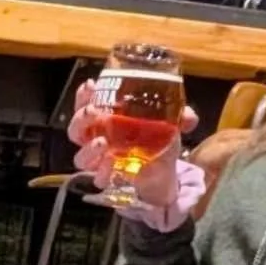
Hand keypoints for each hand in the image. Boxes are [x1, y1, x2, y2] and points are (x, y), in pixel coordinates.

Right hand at [69, 90, 202, 222]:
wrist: (163, 173)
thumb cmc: (157, 141)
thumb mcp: (169, 123)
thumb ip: (179, 117)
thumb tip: (188, 117)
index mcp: (106, 119)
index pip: (85, 104)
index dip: (83, 95)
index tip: (91, 85)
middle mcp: (97, 138)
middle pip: (76, 129)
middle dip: (81, 118)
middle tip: (93, 111)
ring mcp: (100, 161)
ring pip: (80, 156)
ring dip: (89, 148)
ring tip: (101, 141)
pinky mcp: (108, 179)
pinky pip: (98, 177)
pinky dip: (103, 170)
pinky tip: (110, 162)